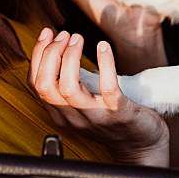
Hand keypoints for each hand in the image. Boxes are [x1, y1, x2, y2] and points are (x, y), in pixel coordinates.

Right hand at [29, 27, 169, 166]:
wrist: (141, 144)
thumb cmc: (112, 118)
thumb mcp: (83, 104)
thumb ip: (68, 84)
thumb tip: (57, 48)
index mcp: (61, 114)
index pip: (36, 84)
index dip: (37, 55)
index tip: (47, 33)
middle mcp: (73, 117)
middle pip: (46, 85)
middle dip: (50, 53)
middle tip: (65, 34)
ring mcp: (95, 116)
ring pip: (68, 88)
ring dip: (70, 57)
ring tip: (78, 38)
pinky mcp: (119, 113)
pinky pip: (108, 88)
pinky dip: (104, 64)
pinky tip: (103, 47)